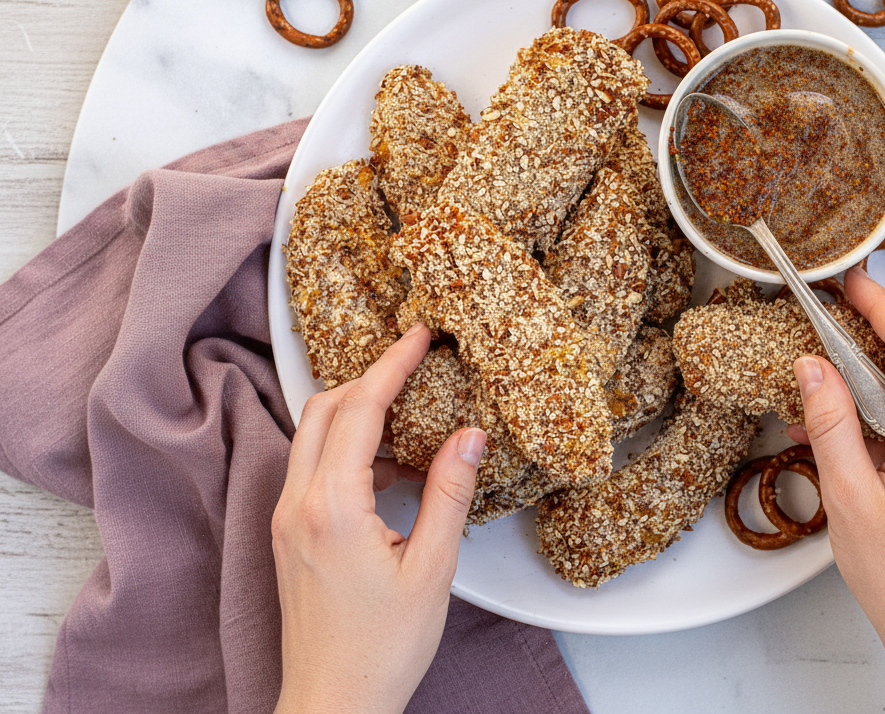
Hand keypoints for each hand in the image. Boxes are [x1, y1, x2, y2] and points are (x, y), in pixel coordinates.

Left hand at [271, 324, 485, 713]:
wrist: (333, 703)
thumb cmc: (380, 649)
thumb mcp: (432, 569)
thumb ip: (448, 494)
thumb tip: (469, 436)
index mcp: (331, 507)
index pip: (361, 409)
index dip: (392, 365)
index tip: (419, 335)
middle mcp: (296, 504)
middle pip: (325, 409)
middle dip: (369, 378)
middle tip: (413, 362)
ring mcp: (285, 520)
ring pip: (314, 437)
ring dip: (357, 413)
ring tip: (411, 414)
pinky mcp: (288, 535)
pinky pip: (314, 469)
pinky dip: (349, 450)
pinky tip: (391, 471)